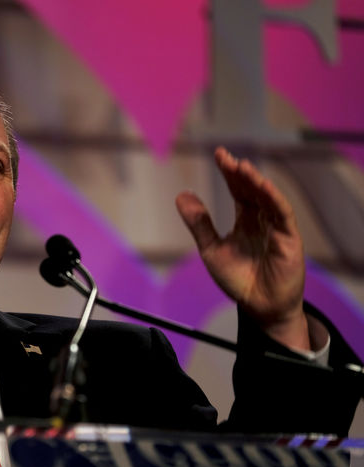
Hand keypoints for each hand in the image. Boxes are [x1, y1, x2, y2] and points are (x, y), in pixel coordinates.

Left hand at [176, 147, 309, 349]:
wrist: (257, 307)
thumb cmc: (238, 280)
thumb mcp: (211, 249)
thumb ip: (199, 223)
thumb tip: (181, 195)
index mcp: (245, 220)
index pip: (238, 190)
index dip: (230, 173)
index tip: (219, 155)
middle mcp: (262, 220)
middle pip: (252, 190)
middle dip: (240, 173)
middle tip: (226, 157)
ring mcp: (276, 228)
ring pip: (267, 198)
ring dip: (255, 181)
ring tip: (241, 167)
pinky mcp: (289, 238)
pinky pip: (282, 214)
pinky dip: (273, 198)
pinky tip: (262, 186)